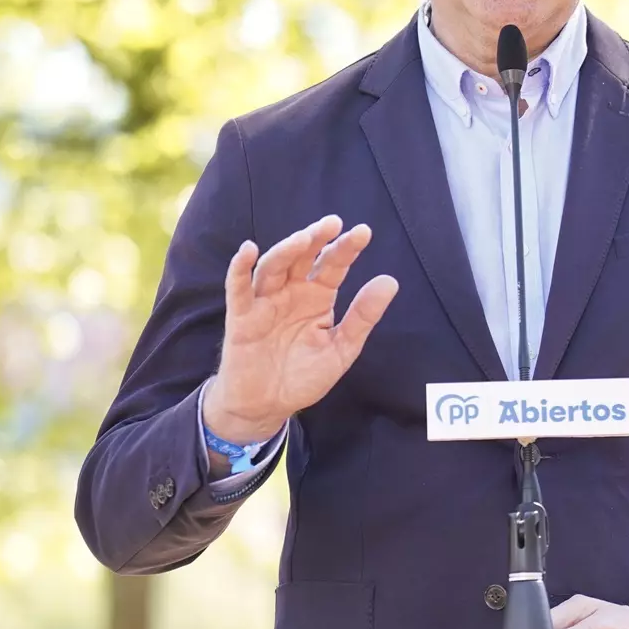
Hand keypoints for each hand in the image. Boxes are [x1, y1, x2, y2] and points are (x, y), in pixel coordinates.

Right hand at [204, 215, 397, 443]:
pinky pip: (238, 289)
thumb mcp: (341, 348)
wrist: (268, 406)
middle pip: (303, 258)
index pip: (332, 265)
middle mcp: (291, 293)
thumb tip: (390, 281)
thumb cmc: (303, 375)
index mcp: (317, 297)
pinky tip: (249, 250)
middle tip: (333, 223)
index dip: (346, 248)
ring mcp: (265, 303)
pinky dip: (240, 268)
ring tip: (304, 237)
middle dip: (317, 238)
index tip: (364, 232)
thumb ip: (363, 317)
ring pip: (273, 267)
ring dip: (287, 250)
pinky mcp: (241, 318)